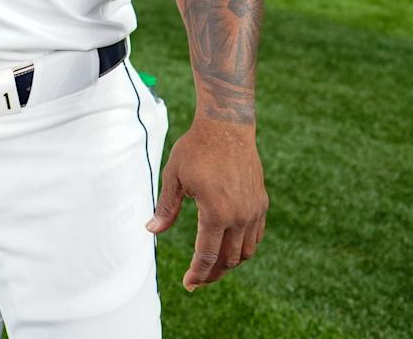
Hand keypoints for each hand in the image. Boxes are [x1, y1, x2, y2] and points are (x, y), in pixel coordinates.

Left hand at [146, 121, 266, 290]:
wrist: (227, 128)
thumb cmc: (195, 150)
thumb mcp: (174, 178)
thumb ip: (166, 208)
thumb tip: (152, 231)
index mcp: (216, 214)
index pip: (207, 256)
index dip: (197, 273)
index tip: (188, 284)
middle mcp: (239, 217)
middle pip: (228, 260)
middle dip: (212, 274)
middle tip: (198, 280)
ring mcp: (253, 211)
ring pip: (245, 252)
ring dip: (229, 264)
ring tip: (212, 267)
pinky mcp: (261, 203)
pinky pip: (255, 236)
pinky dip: (243, 249)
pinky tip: (229, 248)